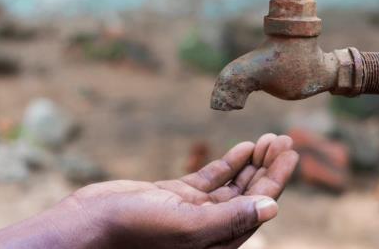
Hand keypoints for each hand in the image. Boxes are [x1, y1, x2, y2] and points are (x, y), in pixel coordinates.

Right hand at [0, 134, 298, 248]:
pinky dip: (229, 163)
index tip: (291, 153)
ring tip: (269, 140)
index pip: (258, 207)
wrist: (87, 225)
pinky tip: (244, 148)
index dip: (277, 179)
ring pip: (233, 185)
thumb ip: (230, 218)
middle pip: (250, 194)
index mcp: (218, 242)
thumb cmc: (133, 232)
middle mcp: (210, 228)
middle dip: (269, 167)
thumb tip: (273, 208)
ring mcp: (193, 211)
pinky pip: (211, 179)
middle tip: (285, 139)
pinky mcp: (176, 196)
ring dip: (252, 163)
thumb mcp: (186, 226)